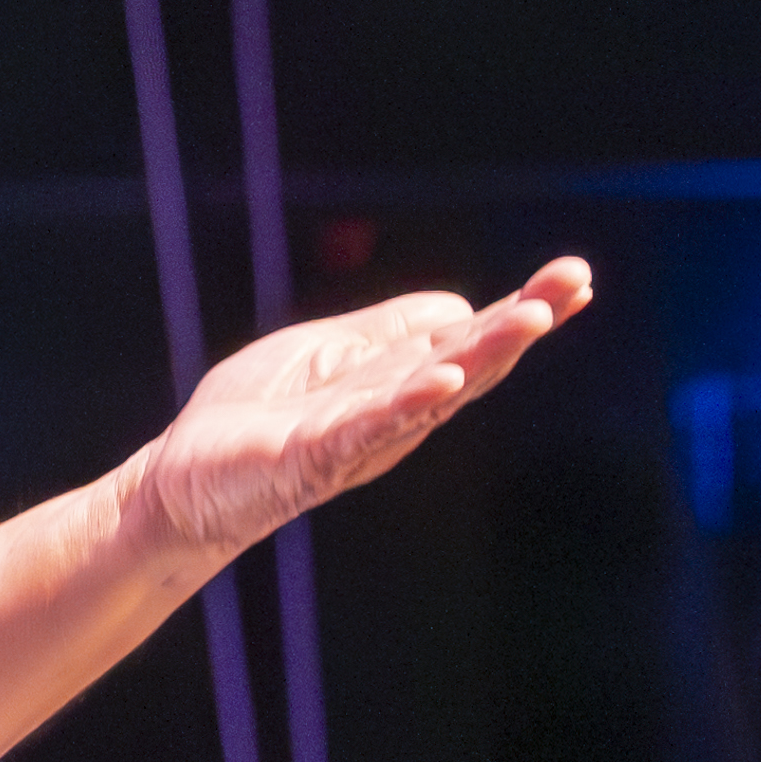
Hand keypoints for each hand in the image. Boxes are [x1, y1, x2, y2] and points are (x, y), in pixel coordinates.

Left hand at [125, 260, 593, 559]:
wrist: (185, 482)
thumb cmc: (254, 419)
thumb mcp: (328, 352)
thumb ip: (388, 331)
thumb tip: (460, 306)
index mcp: (397, 384)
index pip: (470, 341)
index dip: (523, 311)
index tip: (575, 279)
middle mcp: (392, 414)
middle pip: (470, 363)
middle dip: (524, 323)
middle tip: (575, 284)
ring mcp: (356, 438)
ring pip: (433, 393)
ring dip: (484, 355)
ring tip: (531, 319)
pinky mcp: (310, 456)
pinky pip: (366, 428)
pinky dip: (406, 404)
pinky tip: (442, 379)